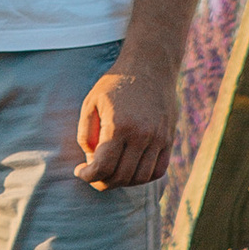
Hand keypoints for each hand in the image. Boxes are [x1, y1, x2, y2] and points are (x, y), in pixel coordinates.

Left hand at [75, 59, 177, 189]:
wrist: (150, 66)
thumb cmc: (116, 83)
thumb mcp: (91, 102)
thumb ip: (86, 132)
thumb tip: (90, 159)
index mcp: (119, 126)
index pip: (103, 166)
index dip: (88, 176)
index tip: (80, 172)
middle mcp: (141, 136)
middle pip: (121, 176)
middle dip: (103, 182)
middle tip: (93, 176)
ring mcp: (158, 139)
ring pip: (141, 178)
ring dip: (123, 182)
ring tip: (110, 174)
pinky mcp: (168, 139)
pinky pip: (158, 170)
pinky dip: (143, 177)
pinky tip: (130, 170)